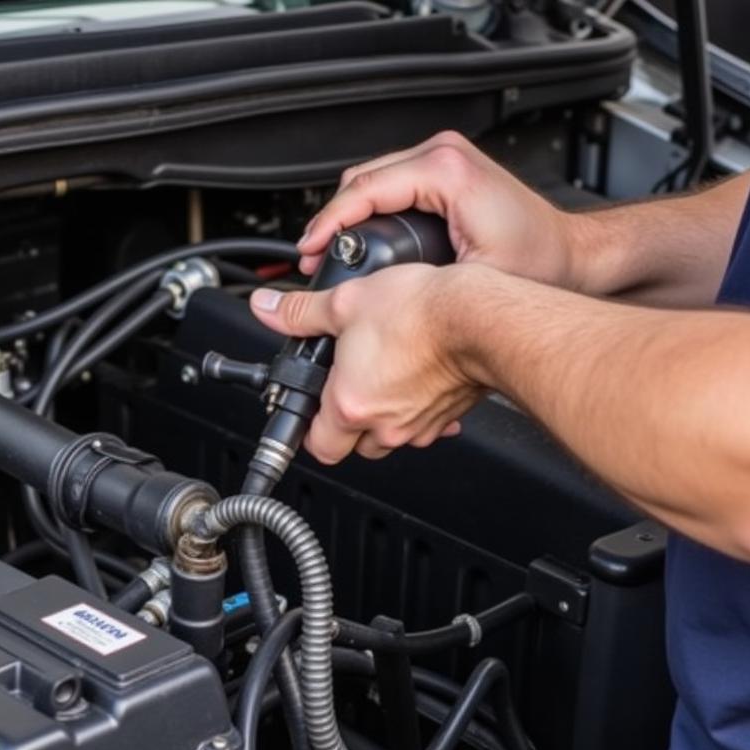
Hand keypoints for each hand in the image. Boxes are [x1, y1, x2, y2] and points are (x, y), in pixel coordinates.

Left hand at [249, 264, 484, 463]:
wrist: (481, 318)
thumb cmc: (422, 313)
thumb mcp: (347, 302)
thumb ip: (300, 313)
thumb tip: (267, 308)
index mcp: (350, 406)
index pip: (317, 447)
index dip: (308, 430)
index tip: (310, 410)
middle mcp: (384, 425)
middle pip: (351, 446)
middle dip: (343, 423)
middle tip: (343, 388)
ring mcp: (418, 426)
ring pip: (387, 437)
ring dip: (379, 416)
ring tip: (379, 374)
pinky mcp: (445, 418)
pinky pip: (421, 426)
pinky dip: (413, 408)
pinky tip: (413, 378)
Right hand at [297, 131, 578, 288]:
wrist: (571, 256)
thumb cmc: (537, 264)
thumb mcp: (471, 278)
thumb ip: (417, 278)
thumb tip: (370, 290)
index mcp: (446, 171)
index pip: (365, 187)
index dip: (329, 222)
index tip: (309, 250)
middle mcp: (444, 155)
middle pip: (361, 178)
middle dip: (331, 219)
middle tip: (313, 257)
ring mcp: (444, 159)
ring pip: (371, 178)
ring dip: (346, 214)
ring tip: (328, 250)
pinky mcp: (444, 171)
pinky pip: (389, 182)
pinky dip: (367, 209)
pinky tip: (358, 238)